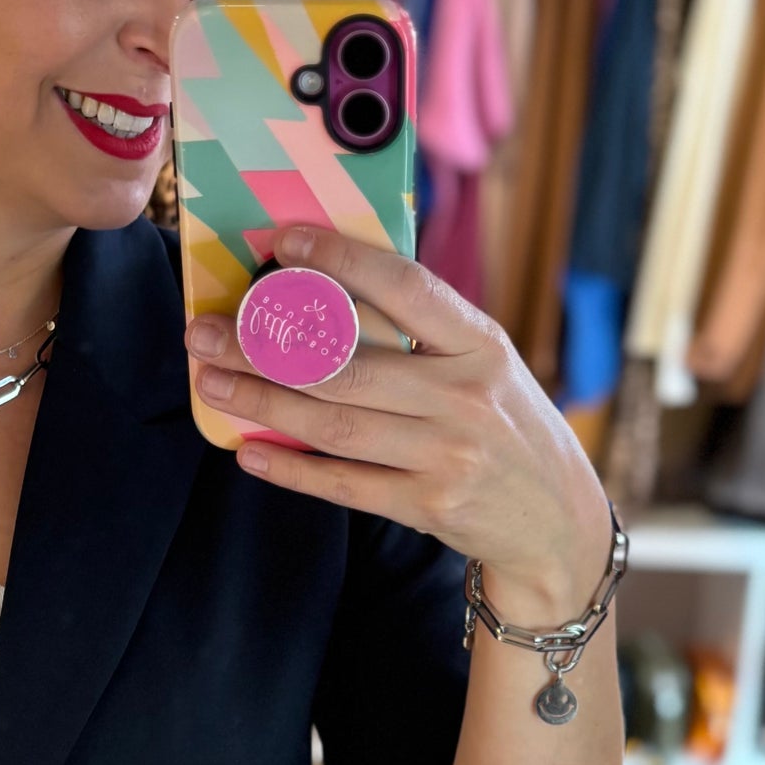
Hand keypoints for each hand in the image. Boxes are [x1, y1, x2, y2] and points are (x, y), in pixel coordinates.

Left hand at [185, 224, 613, 626]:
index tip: (281, 243)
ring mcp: (447, 455)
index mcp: (481, 344)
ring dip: (261, 403)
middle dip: (262, 347)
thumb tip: (324, 292)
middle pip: (345, 364)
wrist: (558, 521)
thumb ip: (426, 332)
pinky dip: (291, 467)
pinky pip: (343, 483)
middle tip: (206, 334)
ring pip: (333, 423)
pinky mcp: (428, 506)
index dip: (338, 260)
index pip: (403, 286)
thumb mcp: (487, 365)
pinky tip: (248, 450)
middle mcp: (465, 397)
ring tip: (212, 384)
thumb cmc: (507, 427)